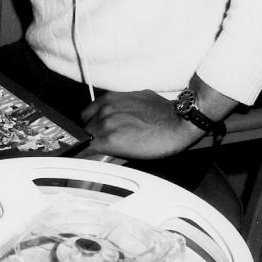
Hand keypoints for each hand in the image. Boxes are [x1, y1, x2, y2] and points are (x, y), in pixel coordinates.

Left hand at [79, 90, 204, 159]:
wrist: (177, 122)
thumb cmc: (164, 112)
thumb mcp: (139, 99)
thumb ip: (123, 106)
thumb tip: (122, 115)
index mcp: (110, 99)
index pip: (88, 115)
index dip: (91, 126)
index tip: (93, 134)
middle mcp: (104, 110)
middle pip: (84, 127)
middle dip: (91, 137)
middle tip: (99, 146)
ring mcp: (105, 124)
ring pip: (86, 139)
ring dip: (91, 147)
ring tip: (100, 156)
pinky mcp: (109, 140)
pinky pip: (88, 150)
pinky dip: (87, 156)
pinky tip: (90, 162)